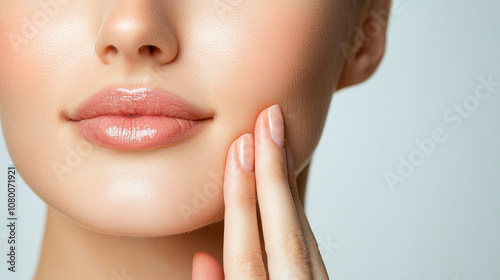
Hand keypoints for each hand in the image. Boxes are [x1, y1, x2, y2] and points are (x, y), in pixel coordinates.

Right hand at [192, 105, 328, 278]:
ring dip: (288, 183)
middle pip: (285, 234)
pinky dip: (297, 208)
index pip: (247, 254)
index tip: (239, 150)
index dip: (240, 201)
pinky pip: (313, 244)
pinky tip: (285, 181)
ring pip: (304, 234)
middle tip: (270, 119)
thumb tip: (204, 257)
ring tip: (278, 137)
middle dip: (274, 173)